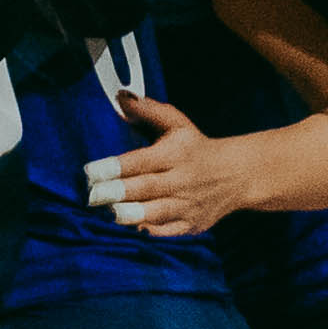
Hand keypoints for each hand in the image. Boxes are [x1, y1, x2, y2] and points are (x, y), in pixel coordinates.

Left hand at [92, 93, 259, 235]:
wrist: (236, 175)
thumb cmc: (195, 148)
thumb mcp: (177, 124)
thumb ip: (149, 111)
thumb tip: (121, 96)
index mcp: (177, 153)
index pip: (142, 160)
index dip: (115, 167)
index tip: (91, 172)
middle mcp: (183, 180)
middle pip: (147, 187)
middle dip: (117, 192)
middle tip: (91, 195)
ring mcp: (189, 204)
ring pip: (157, 211)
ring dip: (131, 213)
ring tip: (108, 213)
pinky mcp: (192, 224)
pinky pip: (170, 231)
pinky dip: (153, 232)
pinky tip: (134, 228)